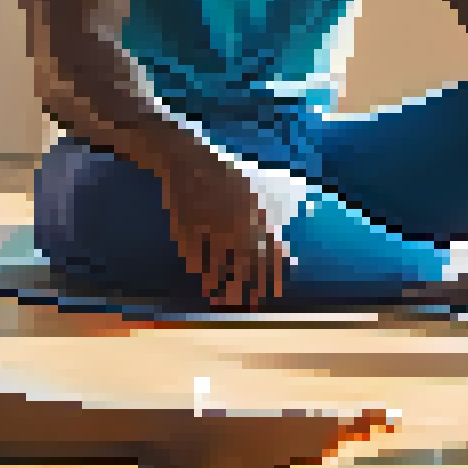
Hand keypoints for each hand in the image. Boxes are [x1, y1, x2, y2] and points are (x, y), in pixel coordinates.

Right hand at [155, 137, 289, 310]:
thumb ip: (264, 222)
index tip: (273, 294)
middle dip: (250, 289)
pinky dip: (202, 273)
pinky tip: (206, 284)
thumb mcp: (249, 196)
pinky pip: (195, 258)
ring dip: (224, 287)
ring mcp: (208, 230)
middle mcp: (231, 226)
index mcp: (251, 217)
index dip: (271, 276)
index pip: (267, 253)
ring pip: (218, 267)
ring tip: (226, 302)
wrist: (185, 161)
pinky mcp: (186, 232)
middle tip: (252, 306)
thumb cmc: (220, 177)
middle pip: (244, 266)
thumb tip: (282, 249)